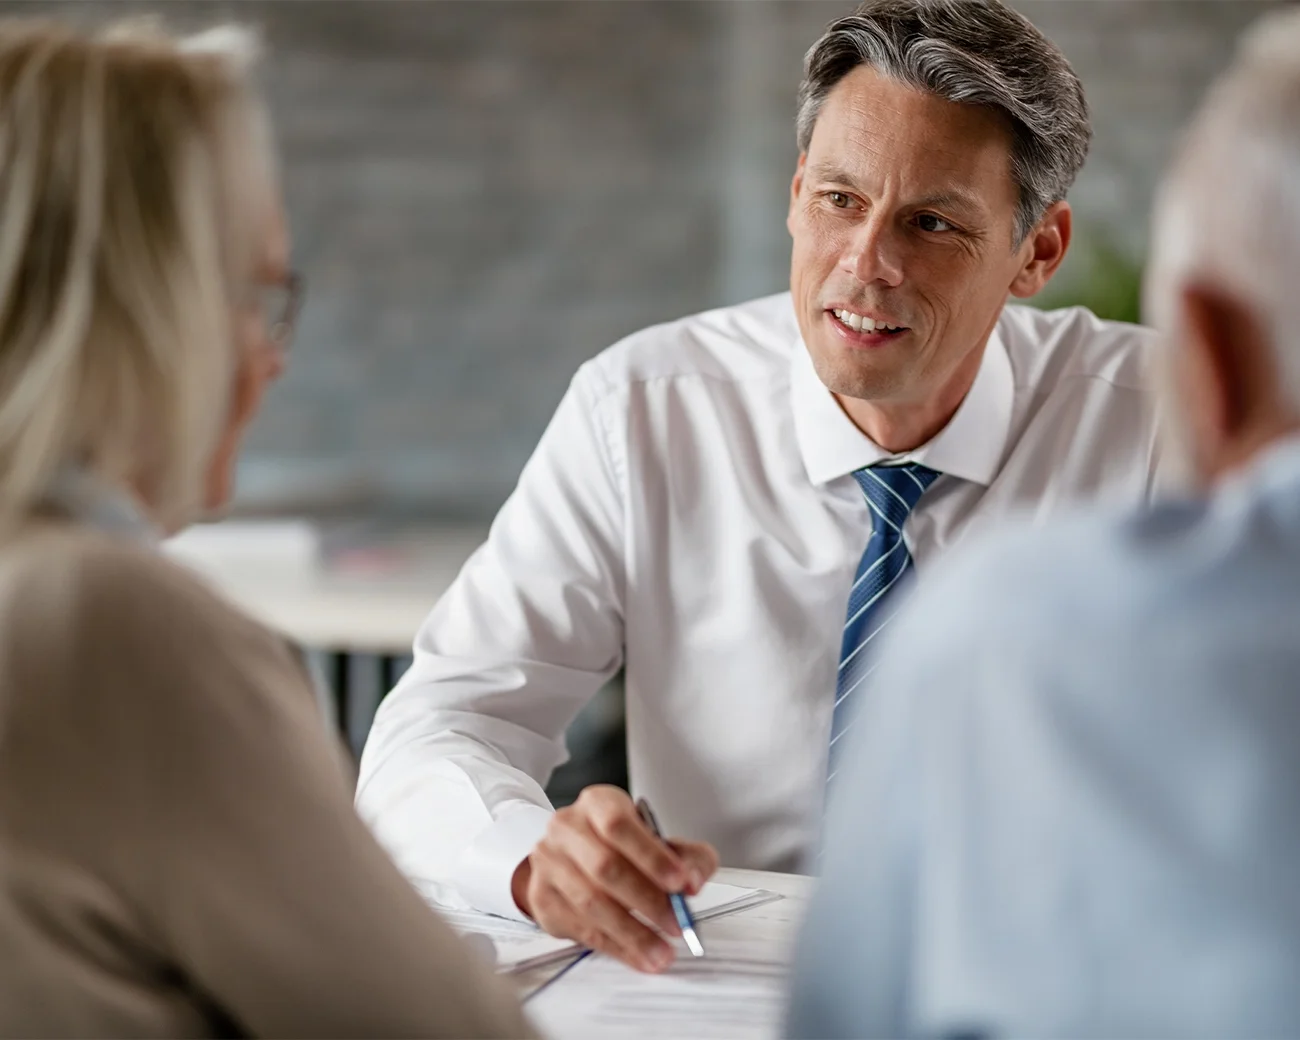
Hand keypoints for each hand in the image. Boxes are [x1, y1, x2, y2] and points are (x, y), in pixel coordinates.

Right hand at [511, 785, 718, 972]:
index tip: (681, 883)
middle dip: (647, 901)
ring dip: (632, 933)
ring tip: (661, 952)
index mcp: (597, 803)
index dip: (652, 855)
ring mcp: (549, 863)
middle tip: (676, 924)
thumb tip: (694, 881)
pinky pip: (580, 928)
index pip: (619, 825)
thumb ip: (687, 856)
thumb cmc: (618, 845)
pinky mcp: (542, 898)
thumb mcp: (656, 839)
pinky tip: (638, 956)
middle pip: (605, 866)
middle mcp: (567, 828)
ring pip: (590, 902)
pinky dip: (615, 946)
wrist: (569, 855)